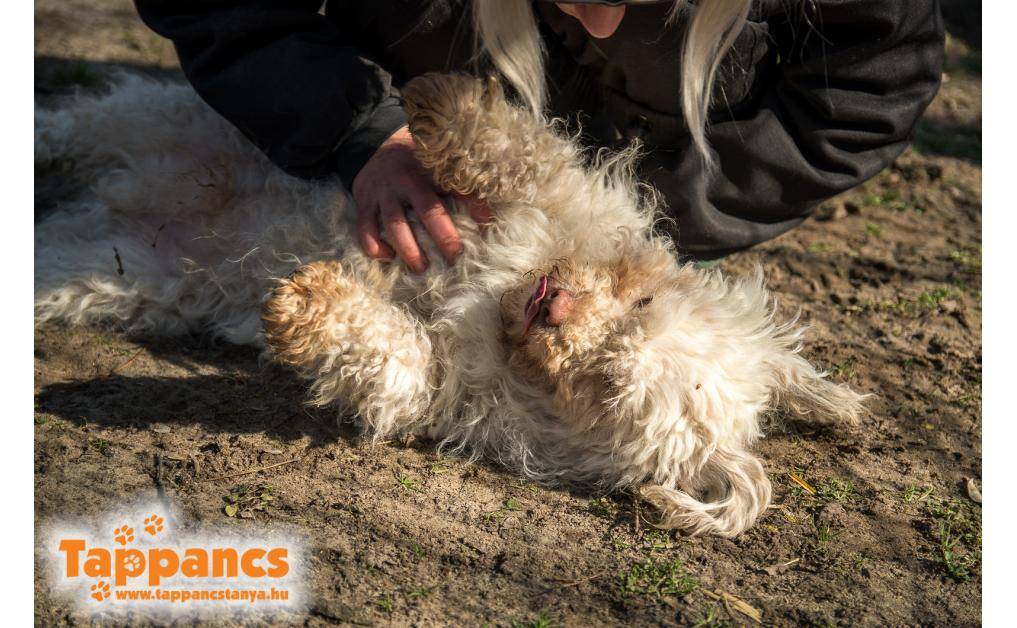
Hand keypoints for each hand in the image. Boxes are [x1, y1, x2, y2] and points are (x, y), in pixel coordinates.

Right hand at [351, 125, 491, 272]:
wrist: (374, 145)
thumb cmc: (415, 162)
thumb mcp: (439, 169)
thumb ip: (462, 191)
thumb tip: (486, 219)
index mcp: (428, 174)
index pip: (456, 192)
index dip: (472, 211)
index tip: (482, 233)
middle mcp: (404, 183)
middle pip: (426, 212)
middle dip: (442, 238)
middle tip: (453, 260)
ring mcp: (382, 194)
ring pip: (394, 225)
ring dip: (409, 250)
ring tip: (421, 268)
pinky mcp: (364, 204)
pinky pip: (365, 230)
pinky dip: (375, 247)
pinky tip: (388, 257)